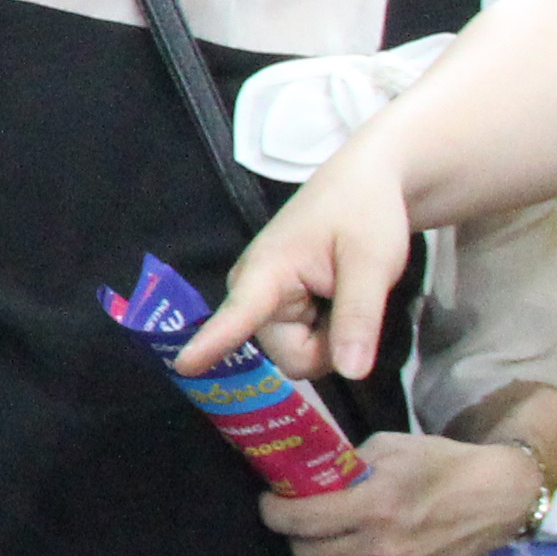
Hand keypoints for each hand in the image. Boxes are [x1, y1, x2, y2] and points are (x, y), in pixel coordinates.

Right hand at [192, 133, 424, 385]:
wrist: (366, 182)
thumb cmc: (364, 212)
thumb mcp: (373, 262)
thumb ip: (358, 316)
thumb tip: (351, 374)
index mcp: (267, 271)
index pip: (238, 315)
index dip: (213, 342)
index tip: (183, 366)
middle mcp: (253, 292)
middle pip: (290, 357)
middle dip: (328, 348)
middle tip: (353, 303)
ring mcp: (264, 302)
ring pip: (299, 356)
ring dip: (331, 340)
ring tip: (344, 296)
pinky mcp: (277, 308)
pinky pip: (303, 346)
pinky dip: (329, 334)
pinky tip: (336, 300)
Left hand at [265, 432, 539, 555]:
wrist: (497, 499)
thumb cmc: (442, 465)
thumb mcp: (390, 448)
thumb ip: (348, 465)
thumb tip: (312, 476)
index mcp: (375, 506)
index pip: (300, 521)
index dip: (274, 512)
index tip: (272, 502)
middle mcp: (382, 549)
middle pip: (308, 555)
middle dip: (293, 536)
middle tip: (299, 520)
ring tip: (325, 540)